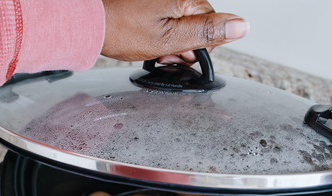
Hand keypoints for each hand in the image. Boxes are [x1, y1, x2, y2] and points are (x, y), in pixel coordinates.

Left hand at [101, 0, 247, 62]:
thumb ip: (208, 33)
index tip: (175, 54)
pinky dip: (159, 27)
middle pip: (198, 21)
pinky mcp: (153, 2)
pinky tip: (144, 33)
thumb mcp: (170, 39)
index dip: (195, 47)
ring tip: (149, 44)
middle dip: (183, 42)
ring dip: (170, 37)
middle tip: (160, 51)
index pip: (213, 25)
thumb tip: (242, 26)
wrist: (89, 22)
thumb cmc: (120, 29)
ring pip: (182, 20)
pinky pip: (167, 15)